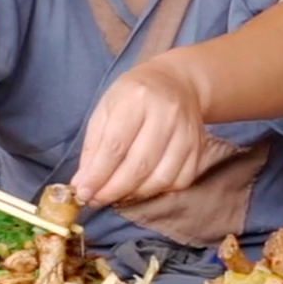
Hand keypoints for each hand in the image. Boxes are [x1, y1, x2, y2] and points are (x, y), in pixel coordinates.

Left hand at [72, 60, 206, 207]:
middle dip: (113, 190)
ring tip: (115, 195)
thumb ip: (93, 147)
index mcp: (137, 99)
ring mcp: (187, 132)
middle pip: (139, 165)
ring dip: (134, 194)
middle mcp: (166, 114)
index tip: (83, 193)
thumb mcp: (105, 110)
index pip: (115, 146)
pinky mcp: (199, 148)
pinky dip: (157, 191)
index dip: (98, 175)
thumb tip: (83, 184)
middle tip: (96, 200)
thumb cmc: (133, 96)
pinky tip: (141, 187)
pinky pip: (179, 181)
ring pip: (161, 178)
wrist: (176, 83)